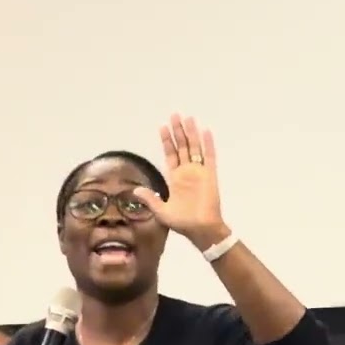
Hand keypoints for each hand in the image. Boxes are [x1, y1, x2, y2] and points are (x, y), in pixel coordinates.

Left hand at [132, 114, 229, 250]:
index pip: (170, 155)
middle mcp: (187, 172)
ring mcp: (199, 172)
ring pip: (195, 148)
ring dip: (191, 133)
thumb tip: (135, 190)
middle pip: (182, 147)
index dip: (167, 141)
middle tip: (175, 115)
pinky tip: (205, 131)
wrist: (200, 230)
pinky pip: (210, 157)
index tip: (162, 127)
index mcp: (175, 179)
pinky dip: (208, 144)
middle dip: (178, 131)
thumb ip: (150, 199)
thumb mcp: (161, 211)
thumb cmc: (182, 223)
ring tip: (188, 118)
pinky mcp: (210, 175)